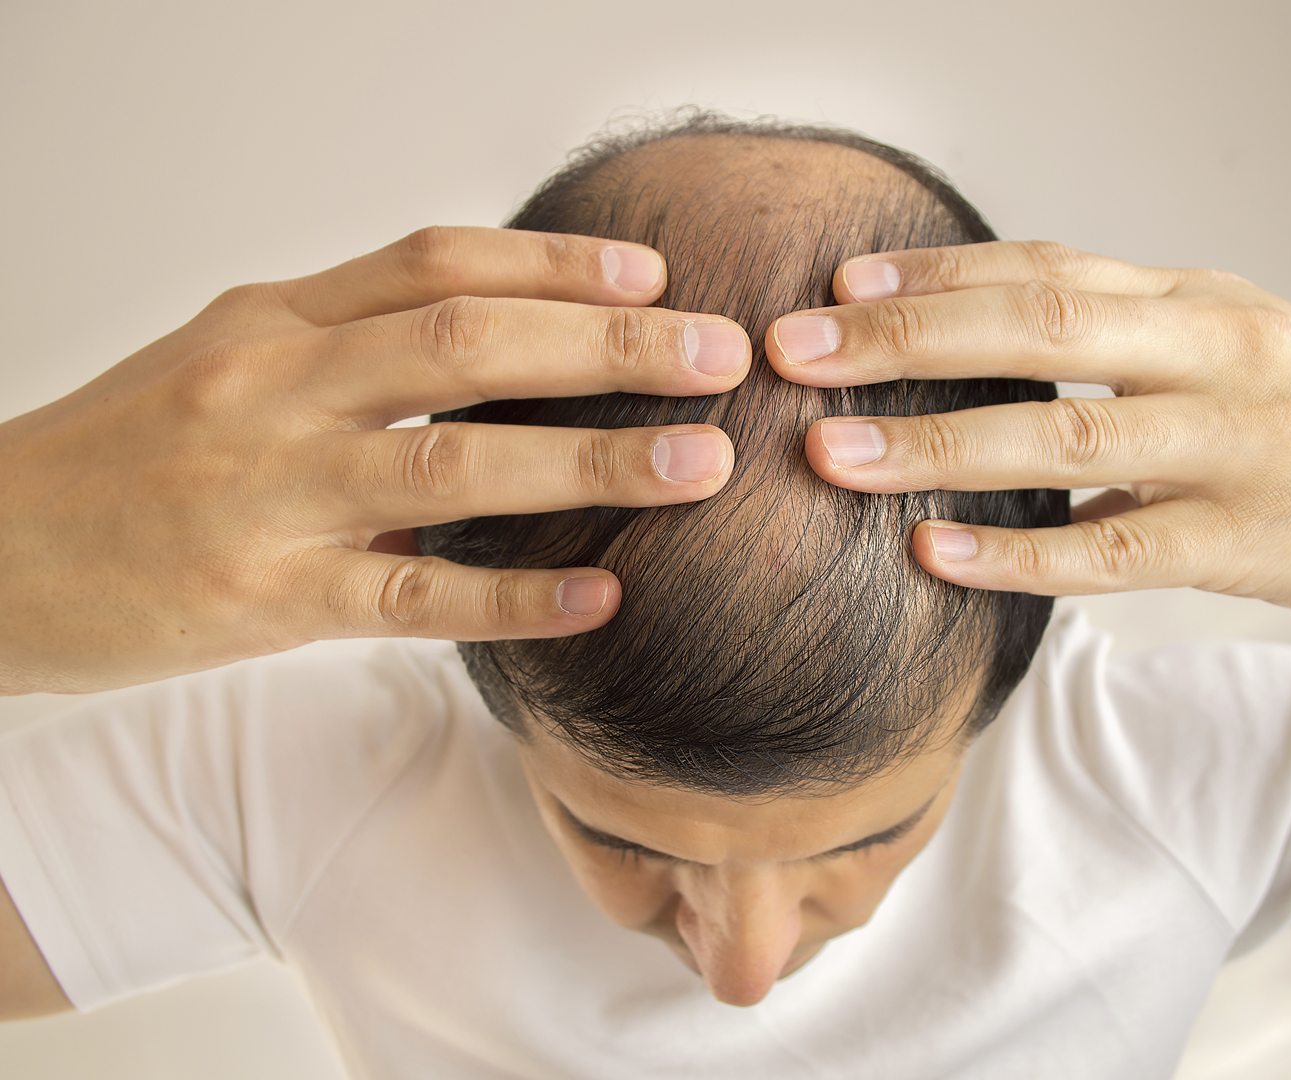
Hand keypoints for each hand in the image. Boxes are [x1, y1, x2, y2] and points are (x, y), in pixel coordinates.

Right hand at [0, 227, 749, 693]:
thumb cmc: (127, 458)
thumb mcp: (227, 365)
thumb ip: (351, 350)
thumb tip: (500, 354)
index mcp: (274, 323)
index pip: (436, 265)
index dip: (554, 264)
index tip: (651, 279)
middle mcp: (275, 390)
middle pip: (470, 343)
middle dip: (609, 347)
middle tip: (719, 357)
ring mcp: (268, 497)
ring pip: (455, 463)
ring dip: (592, 460)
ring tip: (698, 463)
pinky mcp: (262, 603)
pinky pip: (412, 599)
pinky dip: (514, 596)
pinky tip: (600, 595)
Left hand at [766, 240, 1290, 622]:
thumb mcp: (1233, 344)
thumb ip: (1123, 337)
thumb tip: (987, 338)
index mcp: (1199, 300)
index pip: (1047, 270)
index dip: (937, 274)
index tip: (839, 284)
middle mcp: (1213, 354)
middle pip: (1038, 332)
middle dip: (906, 339)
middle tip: (798, 352)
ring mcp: (1232, 448)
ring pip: (1065, 435)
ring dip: (937, 443)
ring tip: (832, 452)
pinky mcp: (1247, 543)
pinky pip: (1116, 549)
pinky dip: (1020, 552)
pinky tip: (935, 554)